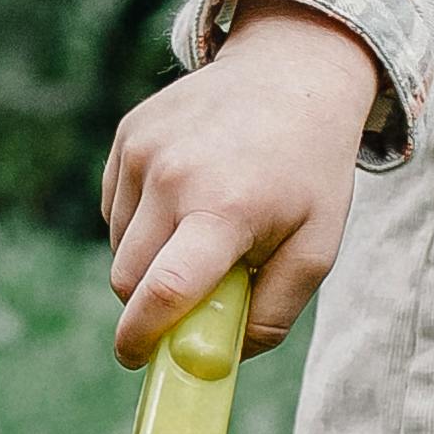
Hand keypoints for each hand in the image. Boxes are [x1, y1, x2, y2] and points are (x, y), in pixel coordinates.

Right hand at [98, 0, 386, 366]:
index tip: (137, 360)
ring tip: (203, 229)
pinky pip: (116, 207)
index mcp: (225, 209)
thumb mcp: (317, 247)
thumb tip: (220, 360)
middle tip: (191, 299)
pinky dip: (142, 221)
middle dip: (150, 303)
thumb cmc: (309, 170)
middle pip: (128, 277)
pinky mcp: (127, 134)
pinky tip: (186, 196)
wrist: (292, 73)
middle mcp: (173, 176)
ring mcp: (143, 151)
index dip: (142, 336)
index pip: (164, 288)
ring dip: (150, 258)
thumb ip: (273, 314)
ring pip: (120, 244)